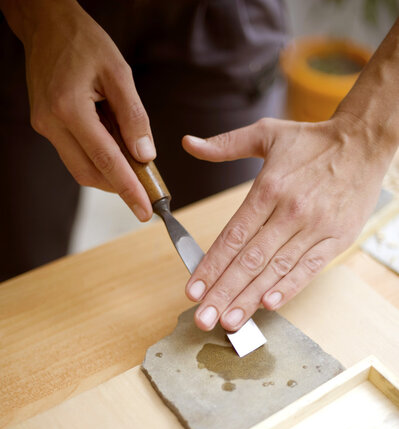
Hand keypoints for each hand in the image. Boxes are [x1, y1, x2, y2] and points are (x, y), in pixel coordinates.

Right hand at [21, 0, 154, 220]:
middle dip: (120, 188)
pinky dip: (98, 159)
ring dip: (110, 174)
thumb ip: (134, 117)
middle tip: (147, 194)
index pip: (106, 161)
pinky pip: (74, 154)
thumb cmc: (84, 42)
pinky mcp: (45, 126)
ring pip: (81, 168)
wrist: (47, 25)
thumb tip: (146, 156)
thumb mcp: (119, 73)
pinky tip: (116, 149)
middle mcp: (51, 123)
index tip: (145, 211)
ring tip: (135, 167)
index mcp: (69, 108)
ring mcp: (45, 126)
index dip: (128, 189)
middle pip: (90, 173)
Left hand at [182, 114, 388, 330]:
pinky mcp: (337, 238)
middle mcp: (289, 211)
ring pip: (276, 269)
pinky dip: (289, 287)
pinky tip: (269, 305)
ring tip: (230, 322)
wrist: (364, 141)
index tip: (193, 290)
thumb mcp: (266, 134)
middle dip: (223, 292)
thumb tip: (188, 143)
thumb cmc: (313, 141)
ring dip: (250, 299)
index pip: (232, 237)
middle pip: (249, 260)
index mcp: (268, 189)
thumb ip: (225, 145)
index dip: (210, 266)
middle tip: (203, 318)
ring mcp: (314, 227)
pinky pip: (309, 267)